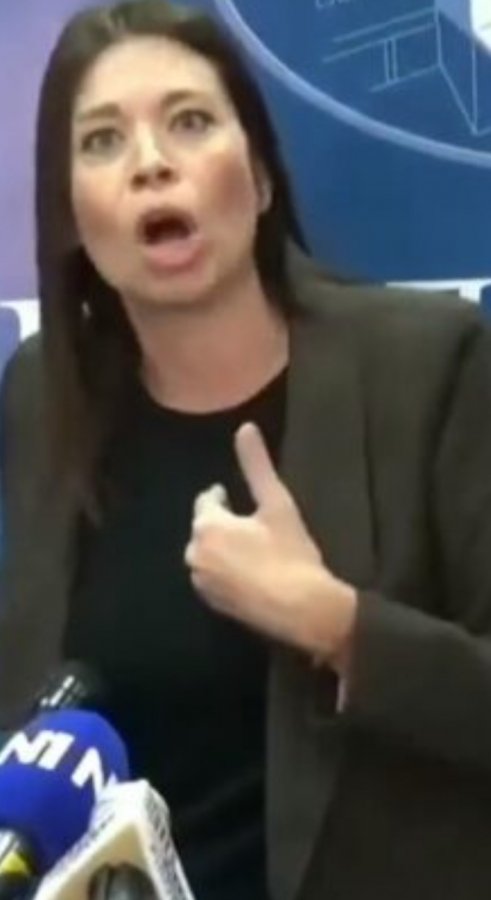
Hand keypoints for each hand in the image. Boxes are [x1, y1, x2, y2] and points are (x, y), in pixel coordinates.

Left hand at [184, 422, 356, 670]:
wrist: (302, 608)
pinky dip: (225, 569)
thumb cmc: (290, 553)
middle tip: (251, 526)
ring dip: (222, 547)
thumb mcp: (277, 504)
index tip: (238, 499)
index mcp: (207, 526)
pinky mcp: (212, 604)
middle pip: (204, 528)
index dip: (222, 497)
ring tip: (251, 548)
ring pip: (207, 553)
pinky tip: (250, 572)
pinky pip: (213, 576)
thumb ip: (256, 464)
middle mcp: (195, 554)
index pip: (206, 501)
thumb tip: (245, 426)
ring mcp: (201, 582)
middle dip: (222, 523)